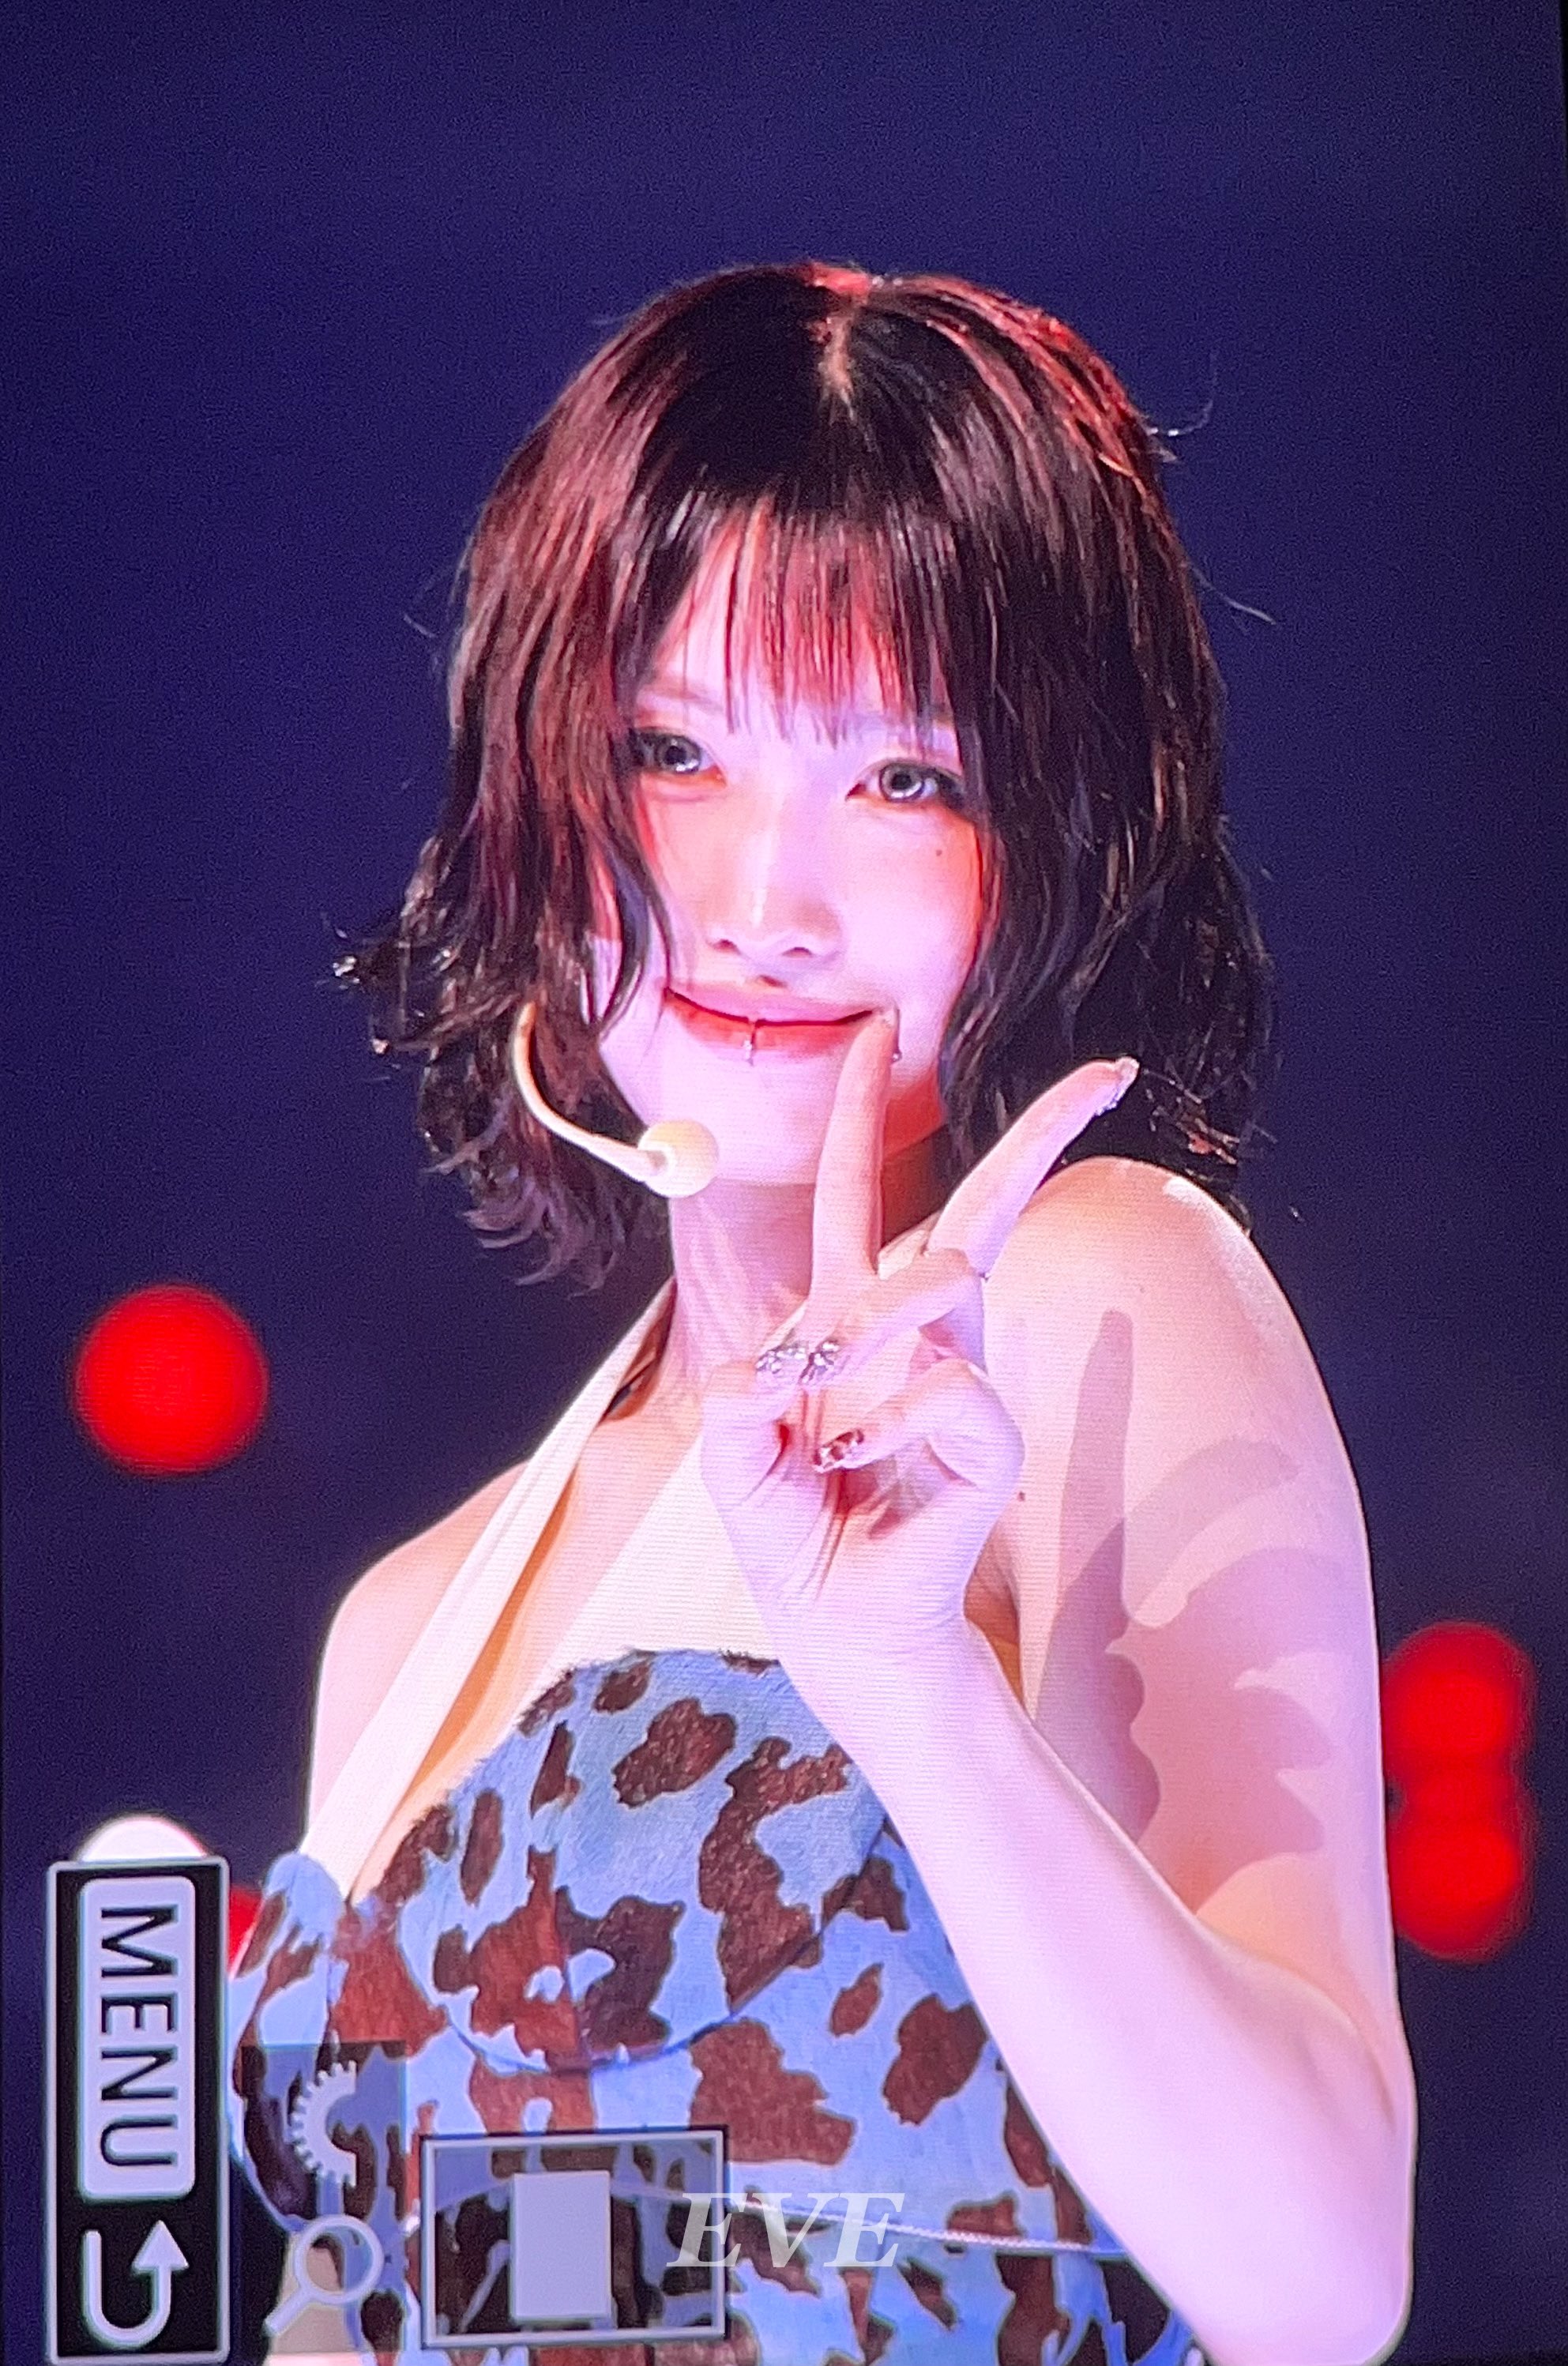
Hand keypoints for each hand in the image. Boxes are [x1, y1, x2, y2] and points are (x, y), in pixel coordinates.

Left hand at [698, 1014, 1136, 1744]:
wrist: (841, 1632)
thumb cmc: (795, 1538)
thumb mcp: (735, 1469)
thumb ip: (733, 1414)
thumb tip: (760, 1372)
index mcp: (845, 1320)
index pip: (853, 1196)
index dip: (857, 1112)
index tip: (878, 1031)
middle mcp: (913, 1336)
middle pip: (974, 1209)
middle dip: (1036, 1136)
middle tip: (1109, 1071)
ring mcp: (958, 1382)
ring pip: (950, 1273)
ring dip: (877, 1321)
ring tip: (831, 1438)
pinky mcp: (990, 1443)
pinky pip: (946, 1386)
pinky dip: (890, 1423)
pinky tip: (862, 1470)